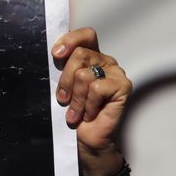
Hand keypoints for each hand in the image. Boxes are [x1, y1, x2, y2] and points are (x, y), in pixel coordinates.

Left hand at [52, 28, 132, 175]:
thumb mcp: (62, 85)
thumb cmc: (72, 112)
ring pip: (84, 74)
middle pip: (79, 55)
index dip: (70, 40)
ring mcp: (116, 73)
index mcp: (90, 56)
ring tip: (75, 112)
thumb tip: (52, 53)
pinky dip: (88, 105)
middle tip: (63, 99)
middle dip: (65, 80)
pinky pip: (96, 88)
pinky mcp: (123, 87)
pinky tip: (89, 114)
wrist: (84, 139)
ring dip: (75, 98)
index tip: (55, 54)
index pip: (85, 35)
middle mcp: (105, 61)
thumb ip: (61, 67)